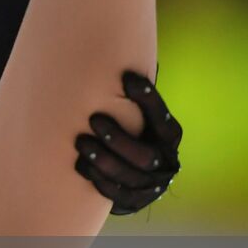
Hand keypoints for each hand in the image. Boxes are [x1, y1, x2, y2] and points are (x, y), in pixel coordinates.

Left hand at [73, 69, 182, 215]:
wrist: (124, 170)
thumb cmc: (124, 126)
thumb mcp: (131, 108)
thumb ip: (130, 88)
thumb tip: (122, 44)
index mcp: (168, 135)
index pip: (161, 119)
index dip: (147, 100)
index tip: (127, 79)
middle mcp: (166, 161)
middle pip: (145, 155)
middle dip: (119, 138)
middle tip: (93, 119)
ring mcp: (152, 185)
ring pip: (130, 178)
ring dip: (104, 161)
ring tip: (80, 143)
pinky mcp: (135, 202)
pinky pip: (117, 196)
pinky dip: (98, 180)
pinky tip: (79, 165)